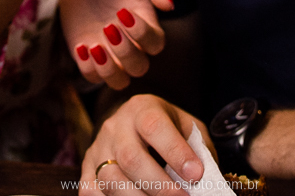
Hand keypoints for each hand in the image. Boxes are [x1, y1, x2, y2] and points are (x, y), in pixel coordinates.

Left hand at [60, 0, 171, 88]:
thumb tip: (170, 3)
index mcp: (147, 26)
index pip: (155, 43)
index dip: (142, 33)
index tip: (123, 12)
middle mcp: (132, 46)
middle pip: (139, 67)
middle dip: (125, 51)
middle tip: (108, 26)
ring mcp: (111, 56)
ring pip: (119, 81)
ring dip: (108, 69)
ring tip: (94, 46)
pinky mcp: (90, 60)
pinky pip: (92, 77)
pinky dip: (87, 67)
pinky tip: (81, 46)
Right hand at [80, 94, 211, 194]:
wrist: (134, 123)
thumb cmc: (167, 129)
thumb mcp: (187, 128)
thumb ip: (199, 150)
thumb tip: (208, 180)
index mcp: (142, 108)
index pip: (155, 126)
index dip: (175, 152)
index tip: (196, 174)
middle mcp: (115, 126)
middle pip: (131, 158)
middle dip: (159, 185)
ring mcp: (98, 148)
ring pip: (110, 179)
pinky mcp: (87, 169)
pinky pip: (91, 192)